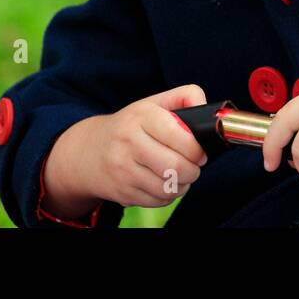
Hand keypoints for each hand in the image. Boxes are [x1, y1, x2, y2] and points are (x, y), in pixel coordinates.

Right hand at [45, 84, 208, 211]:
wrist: (88, 151)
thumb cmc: (130, 126)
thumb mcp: (153, 104)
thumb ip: (184, 97)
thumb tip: (210, 110)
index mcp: (140, 115)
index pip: (178, 135)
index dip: (196, 148)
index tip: (199, 151)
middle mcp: (128, 142)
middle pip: (175, 166)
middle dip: (193, 170)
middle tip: (194, 166)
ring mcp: (123, 169)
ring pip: (168, 187)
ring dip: (183, 184)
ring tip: (182, 175)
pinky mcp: (122, 192)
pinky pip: (157, 201)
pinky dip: (168, 196)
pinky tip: (166, 184)